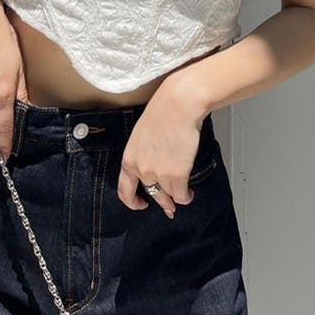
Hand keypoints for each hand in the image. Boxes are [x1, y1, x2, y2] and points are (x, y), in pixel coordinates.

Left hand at [117, 81, 208, 219]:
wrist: (178, 106)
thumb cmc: (162, 114)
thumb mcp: (141, 136)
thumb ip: (143, 155)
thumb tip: (152, 168)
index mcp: (129, 159)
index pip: (125, 190)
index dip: (132, 202)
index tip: (141, 205)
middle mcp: (141, 170)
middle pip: (152, 195)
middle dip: (162, 203)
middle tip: (169, 207)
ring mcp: (159, 174)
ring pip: (169, 196)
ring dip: (177, 198)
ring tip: (184, 195)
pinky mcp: (177, 175)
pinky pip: (182, 195)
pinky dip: (187, 197)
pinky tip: (190, 193)